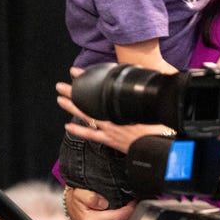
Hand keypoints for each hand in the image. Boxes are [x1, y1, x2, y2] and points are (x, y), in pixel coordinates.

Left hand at [56, 68, 172, 153]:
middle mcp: (113, 116)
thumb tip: (150, 76)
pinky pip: (91, 135)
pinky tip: (68, 126)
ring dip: (73, 108)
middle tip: (61, 86)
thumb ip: (144, 95)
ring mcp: (109, 128)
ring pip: (87, 116)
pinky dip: (79, 131)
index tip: (75, 72)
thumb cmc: (159, 127)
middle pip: (89, 102)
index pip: (99, 89)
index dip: (87, 79)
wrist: (158, 147)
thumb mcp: (152, 107)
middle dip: (74, 92)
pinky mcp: (110, 140)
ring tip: (60, 99)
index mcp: (122, 106)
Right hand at [65, 187, 134, 219]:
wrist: (73, 208)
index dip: (128, 210)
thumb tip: (103, 203)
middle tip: (131, 209)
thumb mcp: (82, 193)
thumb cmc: (79, 200)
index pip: (117, 219)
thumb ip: (92, 197)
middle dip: (129, 218)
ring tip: (126, 217)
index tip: (131, 204)